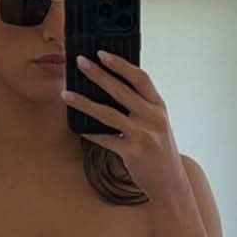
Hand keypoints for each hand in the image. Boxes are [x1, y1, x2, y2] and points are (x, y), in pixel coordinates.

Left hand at [61, 52, 185, 199]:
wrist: (171, 183)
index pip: (140, 78)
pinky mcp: (132, 153)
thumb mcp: (157, 123)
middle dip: (98, 75)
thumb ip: (141, 106)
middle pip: (120, 91)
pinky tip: (78, 128)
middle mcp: (153, 118)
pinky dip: (90, 133)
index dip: (120, 64)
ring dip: (84, 102)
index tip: (102, 53)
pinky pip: (105, 139)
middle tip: (79, 62)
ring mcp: (143, 136)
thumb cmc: (161, 151)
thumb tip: (111, 87)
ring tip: (66, 94)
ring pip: (107, 114)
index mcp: (159, 106)